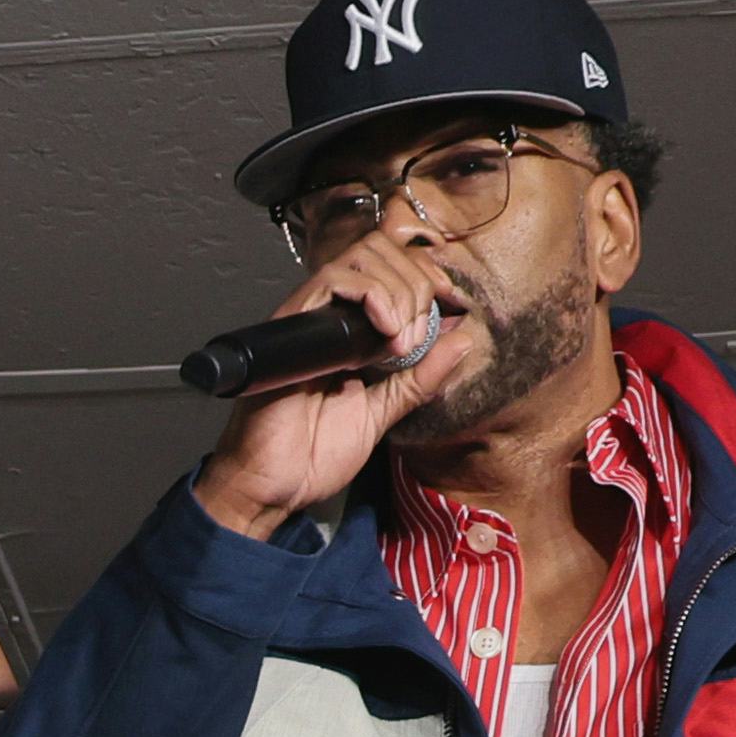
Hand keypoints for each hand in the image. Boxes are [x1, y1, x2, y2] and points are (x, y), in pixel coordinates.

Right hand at [192, 233, 461, 538]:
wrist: (272, 485)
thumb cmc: (315, 454)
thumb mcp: (384, 413)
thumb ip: (420, 378)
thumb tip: (463, 339)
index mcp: (354, 331)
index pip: (396, 266)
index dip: (428, 275)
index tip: (450, 304)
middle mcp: (332, 315)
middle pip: (384, 250)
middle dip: (416, 285)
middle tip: (417, 339)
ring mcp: (311, 317)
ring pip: (364, 256)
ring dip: (398, 291)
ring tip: (401, 343)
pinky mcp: (292, 324)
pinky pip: (333, 279)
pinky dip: (372, 294)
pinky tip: (384, 333)